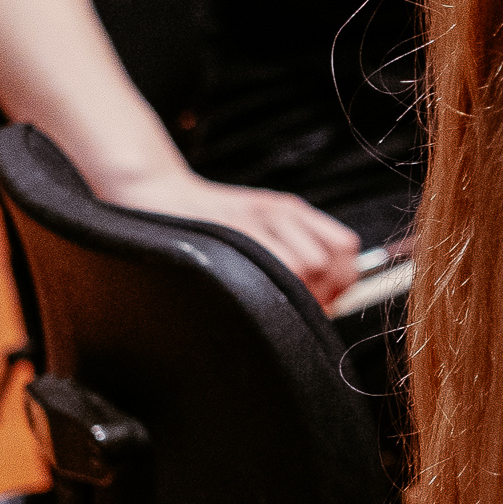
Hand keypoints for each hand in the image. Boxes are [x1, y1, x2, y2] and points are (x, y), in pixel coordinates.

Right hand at [95, 166, 365, 307]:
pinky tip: (253, 294)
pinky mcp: (234, 229)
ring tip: (273, 305)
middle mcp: (281, 211)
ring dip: (295, 294)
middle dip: (320, 294)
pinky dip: (273, 287)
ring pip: (307, 265)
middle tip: (294, 310)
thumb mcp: (257, 225)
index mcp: (291, 210)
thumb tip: (321, 300)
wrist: (158, 192)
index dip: (340, 283)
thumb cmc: (205, 221)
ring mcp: (257, 219)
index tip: (321, 302)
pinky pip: (274, 265)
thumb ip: (290, 252)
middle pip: (330, 262)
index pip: (345, 249)